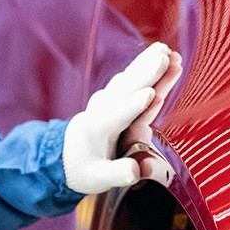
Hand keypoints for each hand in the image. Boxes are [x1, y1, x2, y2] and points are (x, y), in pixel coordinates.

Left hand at [63, 42, 182, 194]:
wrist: (62, 156)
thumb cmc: (81, 169)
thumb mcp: (97, 179)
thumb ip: (118, 173)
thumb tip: (136, 171)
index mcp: (99, 129)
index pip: (119, 115)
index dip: (134, 106)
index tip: (152, 94)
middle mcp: (102, 109)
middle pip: (126, 88)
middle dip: (146, 73)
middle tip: (165, 57)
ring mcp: (106, 100)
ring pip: (129, 78)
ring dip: (147, 63)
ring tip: (166, 50)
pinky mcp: (112, 97)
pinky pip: (130, 78)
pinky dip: (143, 66)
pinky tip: (157, 56)